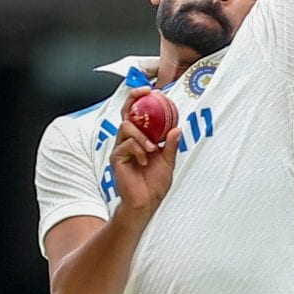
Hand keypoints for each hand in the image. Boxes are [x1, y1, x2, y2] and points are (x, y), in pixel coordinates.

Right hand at [110, 87, 181, 220]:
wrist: (145, 203)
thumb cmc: (154, 184)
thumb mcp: (168, 162)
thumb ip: (171, 145)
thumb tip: (177, 128)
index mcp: (141, 138)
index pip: (138, 114)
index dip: (141, 100)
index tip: (151, 90)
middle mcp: (128, 140)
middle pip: (126, 112)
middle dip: (133, 99)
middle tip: (144, 93)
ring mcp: (121, 148)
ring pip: (126, 127)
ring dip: (141, 136)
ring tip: (152, 149)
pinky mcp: (116, 158)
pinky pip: (125, 145)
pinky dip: (138, 150)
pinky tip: (144, 160)